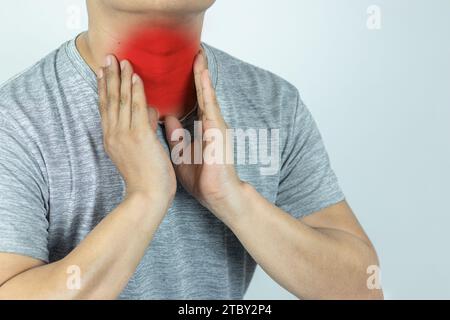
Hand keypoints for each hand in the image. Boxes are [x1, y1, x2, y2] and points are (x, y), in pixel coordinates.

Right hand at [97, 55, 176, 207]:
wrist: (148, 197)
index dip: (105, 88)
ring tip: (122, 60)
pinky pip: (136, 108)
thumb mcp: (140, 151)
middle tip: (109, 57)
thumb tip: (148, 111)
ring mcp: (125, 135)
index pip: (107, 108)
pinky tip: (135, 77)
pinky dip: (135, 91)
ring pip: (121, 100)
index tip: (104, 71)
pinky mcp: (139, 137)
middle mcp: (114, 134)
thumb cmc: (147, 179)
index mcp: (113, 139)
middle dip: (109, 77)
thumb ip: (143, 129)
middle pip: (110, 100)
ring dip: (121, 78)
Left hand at [164, 51, 243, 219]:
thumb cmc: (203, 179)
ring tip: (199, 54)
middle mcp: (212, 124)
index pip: (195, 101)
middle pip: (203, 93)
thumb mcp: (182, 155)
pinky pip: (211, 105)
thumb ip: (176, 136)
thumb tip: (167, 119)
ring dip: (203, 74)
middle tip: (194, 51)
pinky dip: (206, 88)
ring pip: (208, 94)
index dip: (190, 84)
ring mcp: (217, 126)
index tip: (184, 68)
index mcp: (204, 129)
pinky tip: (202, 73)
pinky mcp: (218, 130)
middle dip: (198, 72)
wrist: (218, 195)